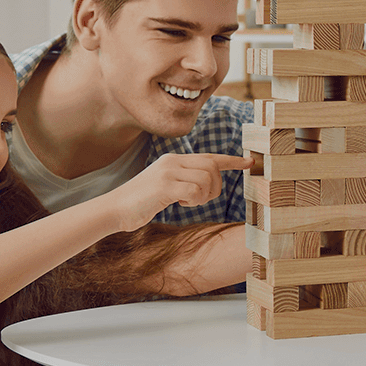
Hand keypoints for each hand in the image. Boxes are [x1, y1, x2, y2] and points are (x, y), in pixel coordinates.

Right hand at [116, 153, 251, 230]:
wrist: (116, 208)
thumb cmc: (142, 201)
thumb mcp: (166, 186)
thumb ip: (184, 180)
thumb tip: (207, 183)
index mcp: (174, 160)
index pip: (209, 157)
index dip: (231, 161)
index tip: (249, 162)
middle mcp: (173, 161)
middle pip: (212, 168)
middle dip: (215, 187)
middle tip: (201, 199)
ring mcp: (168, 172)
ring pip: (207, 179)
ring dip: (203, 196)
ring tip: (187, 201)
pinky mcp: (165, 185)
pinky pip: (196, 190)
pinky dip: (194, 201)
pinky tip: (180, 203)